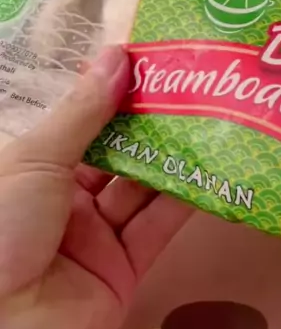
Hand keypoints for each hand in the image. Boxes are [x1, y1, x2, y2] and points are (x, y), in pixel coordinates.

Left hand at [0, 46, 191, 328]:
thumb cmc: (2, 229)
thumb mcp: (37, 159)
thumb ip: (84, 112)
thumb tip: (118, 56)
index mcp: (39, 168)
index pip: (87, 124)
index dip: (119, 95)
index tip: (157, 64)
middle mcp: (69, 199)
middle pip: (120, 155)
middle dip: (154, 124)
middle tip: (195, 89)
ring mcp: (97, 237)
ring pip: (143, 188)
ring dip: (174, 158)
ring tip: (212, 120)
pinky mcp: (125, 271)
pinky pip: (157, 229)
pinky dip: (183, 201)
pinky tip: (210, 172)